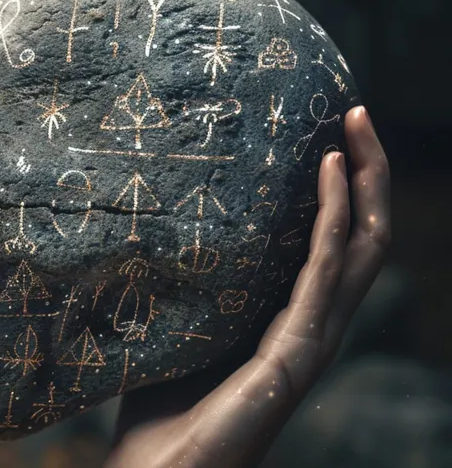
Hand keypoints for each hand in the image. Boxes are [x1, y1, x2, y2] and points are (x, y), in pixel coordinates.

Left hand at [105, 106, 390, 467]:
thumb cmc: (159, 404)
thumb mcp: (181, 325)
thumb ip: (187, 285)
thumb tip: (147, 226)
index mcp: (290, 320)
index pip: (337, 244)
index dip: (345, 190)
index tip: (328, 132)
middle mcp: (314, 325)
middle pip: (365, 235)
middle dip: (368, 169)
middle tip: (353, 110)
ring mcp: (312, 338)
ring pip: (363, 245)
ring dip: (364, 179)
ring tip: (351, 123)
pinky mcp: (296, 350)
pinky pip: (325, 268)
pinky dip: (332, 214)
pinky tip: (325, 170)